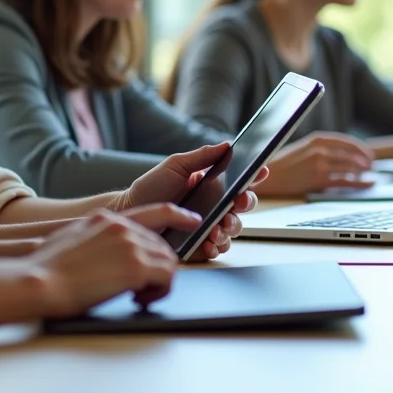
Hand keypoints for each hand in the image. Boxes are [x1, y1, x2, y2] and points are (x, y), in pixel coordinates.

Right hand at [26, 209, 186, 317]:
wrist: (38, 281)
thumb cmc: (45, 269)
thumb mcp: (69, 239)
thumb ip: (92, 238)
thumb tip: (102, 252)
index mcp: (106, 218)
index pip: (153, 211)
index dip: (178, 215)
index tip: (192, 220)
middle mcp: (122, 226)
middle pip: (162, 245)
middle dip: (157, 268)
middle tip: (141, 289)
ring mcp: (130, 245)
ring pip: (168, 261)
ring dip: (158, 282)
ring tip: (136, 296)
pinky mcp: (136, 267)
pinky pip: (167, 278)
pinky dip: (159, 292)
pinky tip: (139, 299)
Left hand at [116, 143, 261, 260]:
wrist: (131, 214)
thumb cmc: (151, 187)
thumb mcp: (175, 166)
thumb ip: (201, 156)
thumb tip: (227, 144)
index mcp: (213, 185)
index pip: (241, 181)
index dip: (254, 176)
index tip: (260, 171)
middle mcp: (215, 206)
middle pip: (243, 206)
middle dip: (245, 204)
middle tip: (236, 203)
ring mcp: (209, 226)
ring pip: (234, 229)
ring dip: (231, 227)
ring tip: (218, 227)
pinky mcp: (200, 244)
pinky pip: (218, 248)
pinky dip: (218, 246)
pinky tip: (210, 242)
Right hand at [255, 131, 375, 195]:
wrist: (265, 177)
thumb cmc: (282, 164)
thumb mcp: (300, 148)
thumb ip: (318, 148)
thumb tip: (338, 153)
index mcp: (315, 139)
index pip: (345, 141)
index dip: (359, 148)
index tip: (367, 153)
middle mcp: (319, 150)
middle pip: (350, 154)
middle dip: (363, 160)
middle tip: (370, 164)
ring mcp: (319, 165)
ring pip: (350, 168)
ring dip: (362, 171)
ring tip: (367, 174)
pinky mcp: (318, 180)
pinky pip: (346, 181)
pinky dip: (360, 183)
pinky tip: (367, 184)